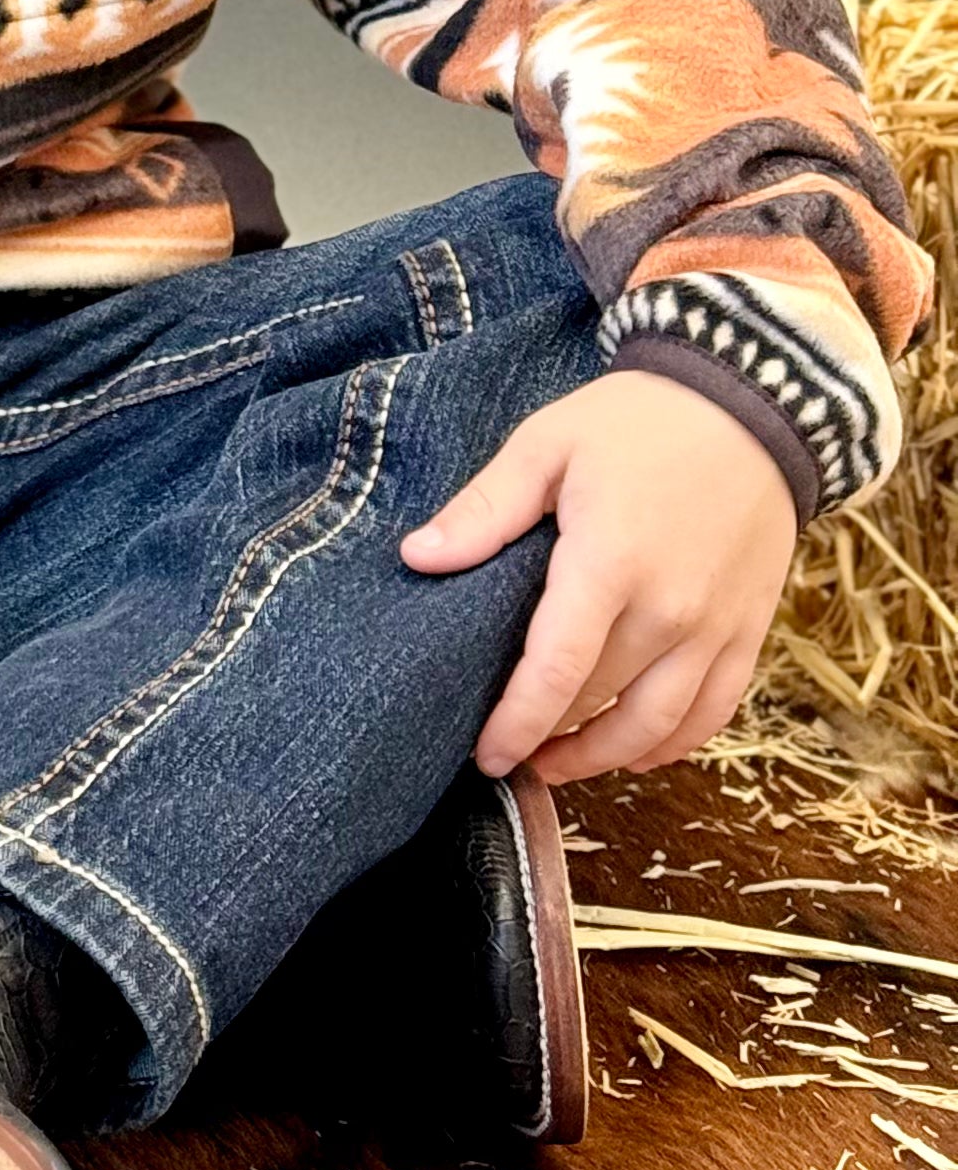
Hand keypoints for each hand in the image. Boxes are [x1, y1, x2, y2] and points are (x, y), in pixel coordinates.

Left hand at [400, 367, 799, 783]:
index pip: (556, 670)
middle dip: (547, 737)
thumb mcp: (548, 445)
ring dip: (605, 757)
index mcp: (611, 563)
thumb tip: (416, 557)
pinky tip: (635, 752)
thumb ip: (485, 509)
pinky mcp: (750, 631)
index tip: (484, 754)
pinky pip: (713, 711)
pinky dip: (672, 744)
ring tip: (558, 764)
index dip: (517, 723)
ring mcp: (717, 627)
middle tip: (505, 750)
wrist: (752, 404)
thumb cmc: (639, 420)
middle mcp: (670, 610)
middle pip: (599, 701)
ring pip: (658, 727)